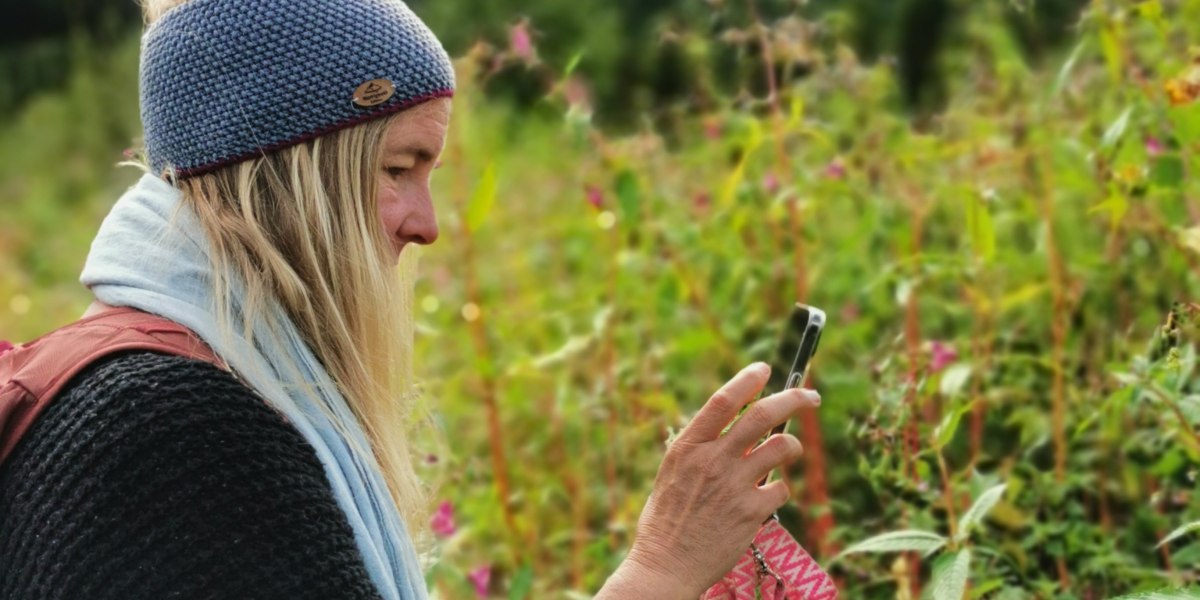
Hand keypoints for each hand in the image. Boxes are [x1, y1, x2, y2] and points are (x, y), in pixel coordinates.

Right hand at [606, 362, 819, 598]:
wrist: (666, 565)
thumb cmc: (666, 521)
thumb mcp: (672, 473)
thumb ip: (700, 449)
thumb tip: (731, 430)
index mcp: (688, 446)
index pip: (723, 400)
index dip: (748, 380)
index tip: (765, 368)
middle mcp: (713, 460)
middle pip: (764, 415)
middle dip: (795, 399)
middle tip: (812, 396)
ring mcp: (735, 485)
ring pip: (782, 447)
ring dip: (792, 446)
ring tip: (789, 450)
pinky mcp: (752, 512)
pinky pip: (781, 489)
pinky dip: (779, 489)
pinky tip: (767, 497)